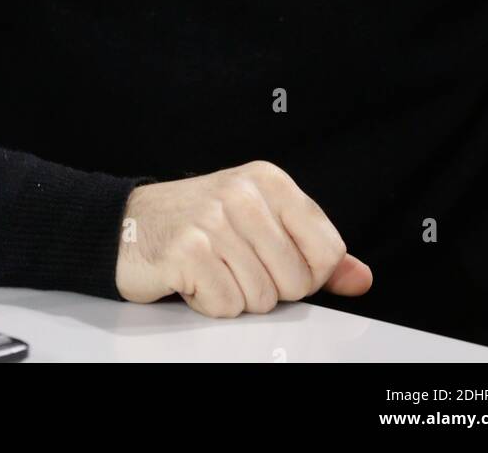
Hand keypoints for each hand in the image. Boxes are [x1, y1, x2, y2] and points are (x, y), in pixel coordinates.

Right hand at [115, 159, 372, 316]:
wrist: (127, 224)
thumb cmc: (198, 224)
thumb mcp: (262, 224)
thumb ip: (314, 252)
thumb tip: (360, 278)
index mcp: (269, 181)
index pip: (327, 250)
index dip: (307, 274)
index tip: (277, 263)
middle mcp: (243, 194)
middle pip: (296, 281)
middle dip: (269, 289)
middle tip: (236, 265)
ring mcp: (213, 220)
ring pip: (261, 298)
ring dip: (236, 297)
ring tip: (213, 269)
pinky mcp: (187, 250)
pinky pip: (226, 305)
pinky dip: (210, 303)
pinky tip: (193, 278)